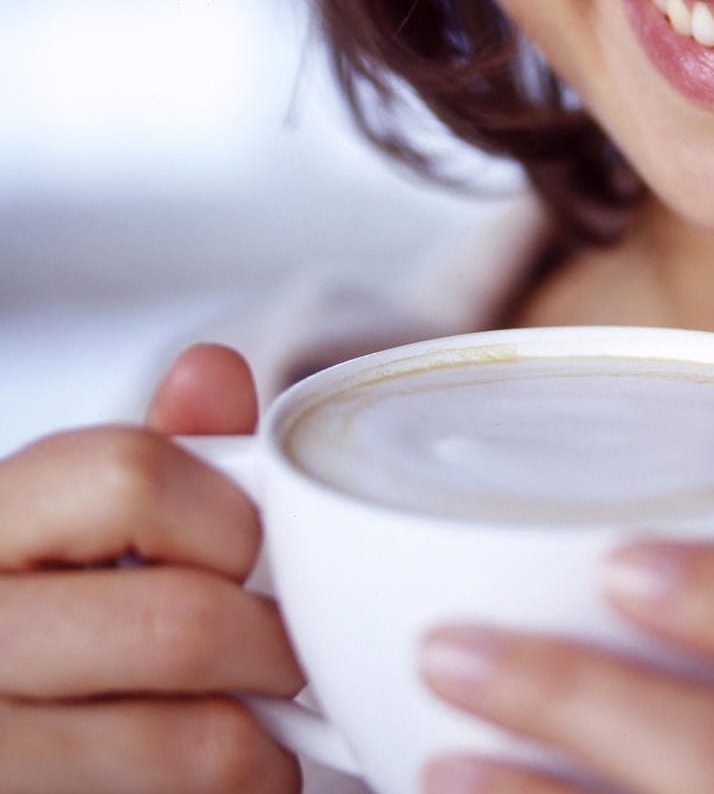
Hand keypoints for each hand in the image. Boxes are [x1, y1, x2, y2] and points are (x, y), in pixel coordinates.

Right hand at [0, 345, 303, 792]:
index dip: (229, 522)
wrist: (19, 743)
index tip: (245, 559)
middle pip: (184, 621)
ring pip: (198, 740)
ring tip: (249, 732)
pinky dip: (241, 790)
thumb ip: (154, 465)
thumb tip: (214, 369)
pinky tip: (212, 779)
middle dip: (271, 647)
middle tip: (281, 663)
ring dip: (262, 743)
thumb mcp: (81, 538)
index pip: (133, 476)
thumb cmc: (59, 639)